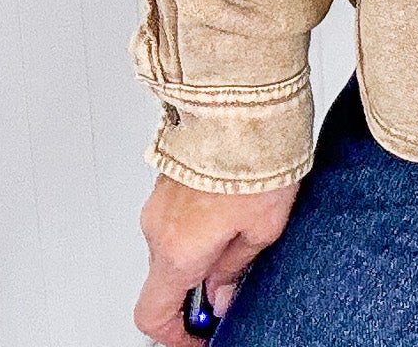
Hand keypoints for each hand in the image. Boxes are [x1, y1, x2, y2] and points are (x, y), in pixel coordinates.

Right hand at [133, 172, 300, 344]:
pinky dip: (202, 217)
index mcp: (177, 250)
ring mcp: (158, 197)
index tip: (203, 334)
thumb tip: (221, 293)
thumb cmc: (255, 156)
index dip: (177, 334)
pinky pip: (180, 211)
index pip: (153, 314)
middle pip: (169, 275)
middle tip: (241, 272)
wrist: (242, 95)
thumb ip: (237, 267)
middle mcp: (157, 226)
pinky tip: (238, 196)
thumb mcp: (264, 227)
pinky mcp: (167, 173)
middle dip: (202, 281)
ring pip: (176, 240)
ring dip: (205, 244)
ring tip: (250, 220)